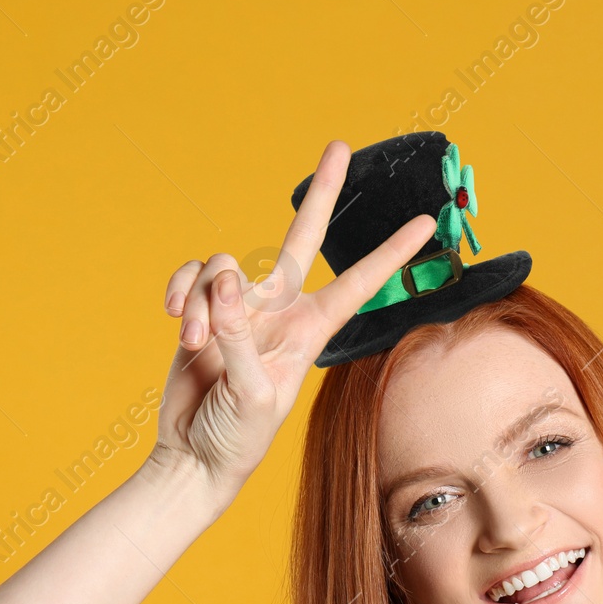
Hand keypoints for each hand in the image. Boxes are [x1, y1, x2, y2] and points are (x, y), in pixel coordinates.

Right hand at [148, 140, 436, 493]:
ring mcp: (238, 309)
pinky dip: (180, 293)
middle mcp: (279, 312)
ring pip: (224, 266)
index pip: (358, 284)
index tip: (427, 225)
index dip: (391, 254)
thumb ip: (238, 334)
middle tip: (340, 145)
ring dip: (203, 301)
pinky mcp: (200, 311)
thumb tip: (225, 281)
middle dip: (322, 194)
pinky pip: (191, 276)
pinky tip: (175, 322)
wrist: (193, 458)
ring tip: (195, 343)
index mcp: (310, 332)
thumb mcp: (252, 393)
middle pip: (302, 238)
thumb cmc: (236, 438)